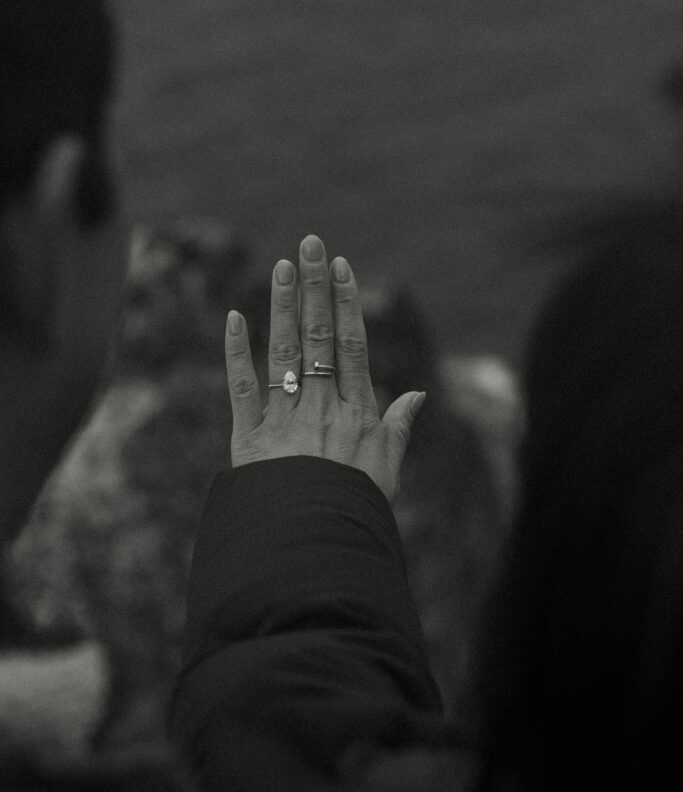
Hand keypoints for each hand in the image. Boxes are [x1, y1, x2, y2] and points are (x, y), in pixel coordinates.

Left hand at [224, 234, 425, 504]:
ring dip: (282, 305)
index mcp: (356, 413)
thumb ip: (399, 429)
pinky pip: (242, 387)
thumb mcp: (387, 473)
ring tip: (281, 265)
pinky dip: (236, 352)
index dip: (346, 302)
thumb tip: (419, 394)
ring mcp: (285, 418)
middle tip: (309, 244)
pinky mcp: (250, 437)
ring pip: (283, 351)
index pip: (351, 345)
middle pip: (317, 336)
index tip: (341, 266)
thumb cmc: (353, 511)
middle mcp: (321, 407)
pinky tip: (234, 317)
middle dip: (314, 287)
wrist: (309, 548)